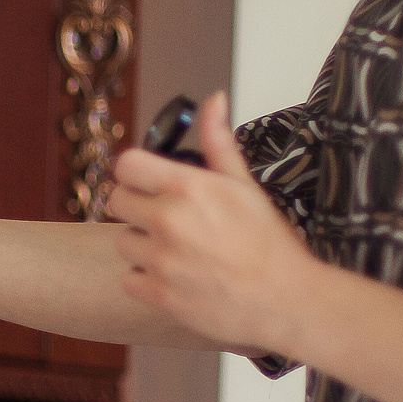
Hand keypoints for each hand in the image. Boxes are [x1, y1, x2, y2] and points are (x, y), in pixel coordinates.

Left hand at [107, 91, 320, 354]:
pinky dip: (146, 279)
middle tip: (164, 217)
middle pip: (115, 200)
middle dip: (136, 206)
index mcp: (188, 188)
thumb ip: (219, 142)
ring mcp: (161, 260)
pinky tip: (174, 275)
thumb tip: (213, 101)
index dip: (134, 172)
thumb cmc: (271, 246)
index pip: (126, 165)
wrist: (287, 300)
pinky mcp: (159, 295)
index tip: (145, 181)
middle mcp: (168, 221)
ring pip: (122, 242)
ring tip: (177, 249)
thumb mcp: (246, 184)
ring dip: (142, 245)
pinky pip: (129, 280)